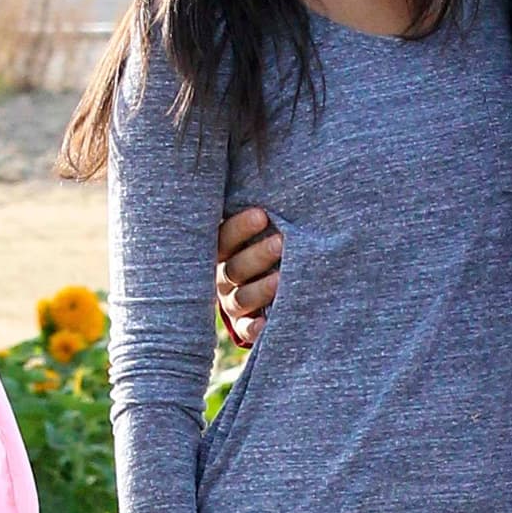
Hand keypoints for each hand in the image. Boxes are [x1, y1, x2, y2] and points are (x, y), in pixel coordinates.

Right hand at [216, 207, 280, 346]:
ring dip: (261, 287)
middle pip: (235, 268)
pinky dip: (254, 327)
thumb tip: (288, 182)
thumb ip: (265, 216)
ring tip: (282, 279)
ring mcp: (232, 303)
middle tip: (281, 242)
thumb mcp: (263, 231)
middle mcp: (224, 277)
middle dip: (258, 255)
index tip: (262, 215)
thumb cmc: (268, 246)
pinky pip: (245, 329)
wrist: (267, 289)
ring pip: (242, 297)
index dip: (240, 227)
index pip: (223, 238)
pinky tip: (266, 321)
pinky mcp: (243, 326)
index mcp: (224, 251)